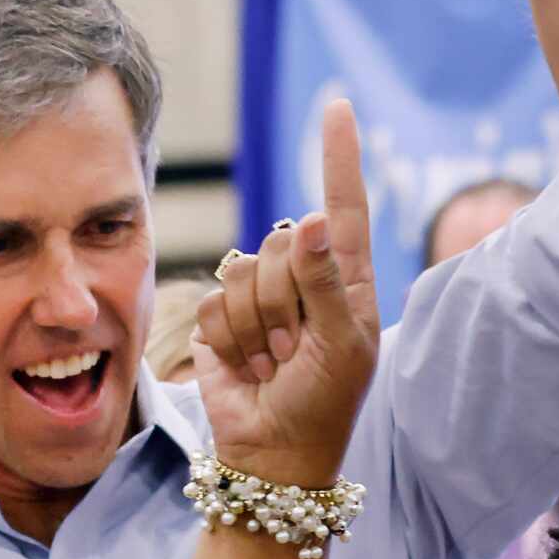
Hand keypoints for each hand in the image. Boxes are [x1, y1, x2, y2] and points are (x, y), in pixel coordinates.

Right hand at [193, 100, 380, 487]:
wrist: (273, 454)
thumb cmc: (323, 403)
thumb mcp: (340, 347)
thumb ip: (326, 283)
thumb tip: (309, 220)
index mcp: (347, 279)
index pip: (343, 206)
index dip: (338, 156)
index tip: (336, 105)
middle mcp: (302, 278)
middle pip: (279, 245)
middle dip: (282, 303)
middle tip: (294, 350)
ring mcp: (259, 296)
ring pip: (242, 273)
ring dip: (256, 329)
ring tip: (273, 362)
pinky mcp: (220, 317)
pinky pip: (212, 302)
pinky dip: (228, 341)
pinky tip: (246, 366)